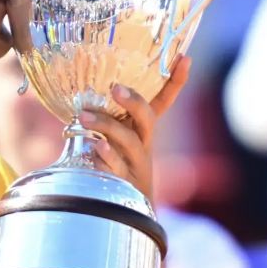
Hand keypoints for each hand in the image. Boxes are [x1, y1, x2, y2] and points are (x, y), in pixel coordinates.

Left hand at [78, 55, 191, 200]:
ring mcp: (135, 164)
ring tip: (84, 116)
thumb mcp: (116, 139)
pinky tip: (94, 148)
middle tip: (116, 88)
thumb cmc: (118, 165)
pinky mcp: (124, 183)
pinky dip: (106, 156)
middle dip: (134, 102)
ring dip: (106, 126)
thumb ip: (106, 117)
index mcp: (144, 129)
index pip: (164, 101)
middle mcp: (144, 144)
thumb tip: (81, 90)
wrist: (127, 210)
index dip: (176, 81)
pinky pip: (116, 167)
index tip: (185, 57)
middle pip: (147, 119)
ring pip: (127, 141)